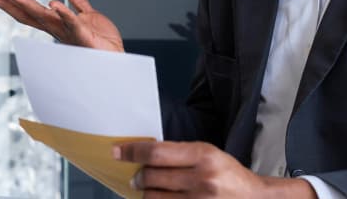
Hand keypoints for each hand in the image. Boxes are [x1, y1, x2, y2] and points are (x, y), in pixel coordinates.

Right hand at [0, 0, 123, 51]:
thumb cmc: (102, 42)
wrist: (117, 60)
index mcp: (56, 24)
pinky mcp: (84, 37)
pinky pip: (72, 25)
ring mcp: (69, 34)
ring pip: (45, 17)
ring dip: (27, 4)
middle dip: (9, 4)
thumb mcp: (86, 14)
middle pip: (29, 15)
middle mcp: (58, 30)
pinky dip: (63, 15)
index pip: (29, 12)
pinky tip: (53, 4)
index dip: (11, 3)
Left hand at [115, 141, 316, 198]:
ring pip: (153, 198)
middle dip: (138, 176)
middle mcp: (201, 179)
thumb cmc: (229, 176)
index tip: (117, 151)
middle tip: (136, 176)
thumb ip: (180, 154)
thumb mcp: (209, 155)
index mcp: (204, 155)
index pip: (156, 152)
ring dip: (146, 194)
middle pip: (151, 176)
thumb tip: (144, 156)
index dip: (132, 152)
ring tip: (150, 189)